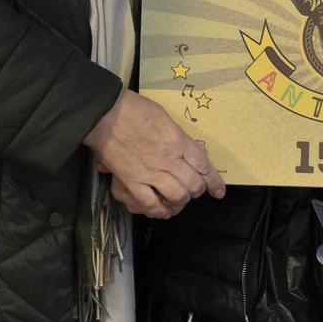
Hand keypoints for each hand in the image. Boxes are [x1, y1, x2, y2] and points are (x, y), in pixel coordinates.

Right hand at [84, 89, 225, 217]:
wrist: (104, 114)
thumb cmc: (134, 109)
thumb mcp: (165, 118)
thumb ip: (178, 137)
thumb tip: (189, 149)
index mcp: (179, 141)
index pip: (203, 165)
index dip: (213, 181)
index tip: (218, 191)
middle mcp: (169, 159)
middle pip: (194, 184)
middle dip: (197, 191)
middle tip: (194, 192)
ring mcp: (151, 172)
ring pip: (177, 195)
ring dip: (181, 201)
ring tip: (179, 201)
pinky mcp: (132, 181)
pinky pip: (150, 203)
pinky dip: (159, 211)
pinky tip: (162, 212)